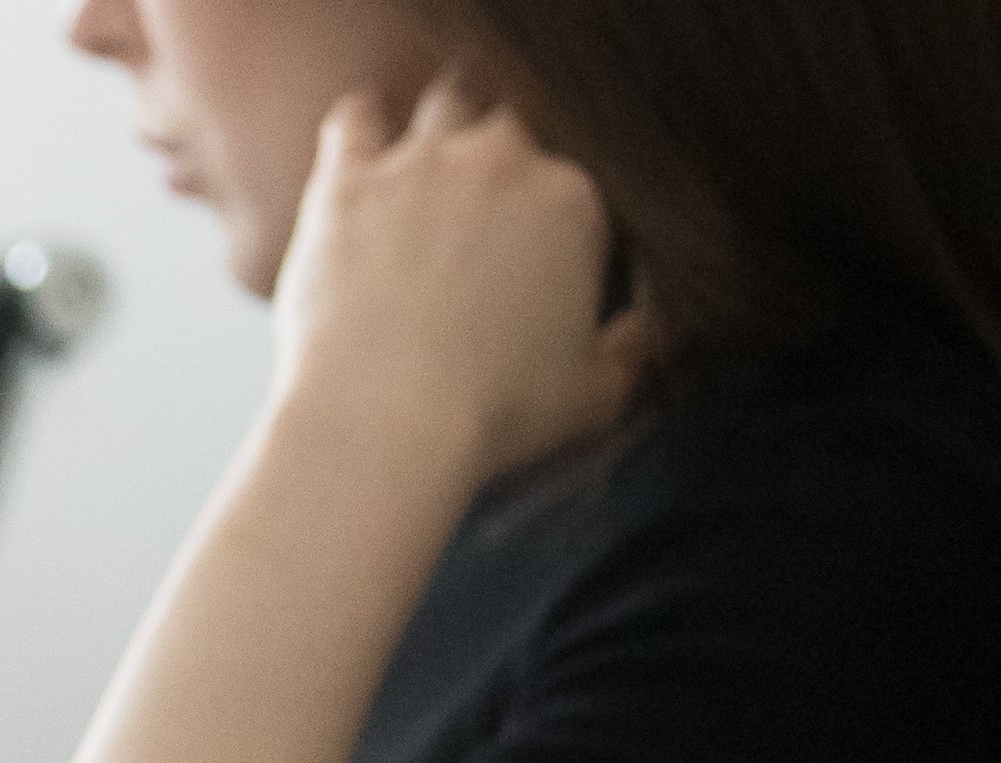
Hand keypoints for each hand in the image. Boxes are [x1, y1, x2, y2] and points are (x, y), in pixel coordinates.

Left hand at [273, 74, 656, 489]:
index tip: (541, 260)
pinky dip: (366, 129)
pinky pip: (359, 120)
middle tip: (486, 223)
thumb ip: (631, 353)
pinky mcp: (351, 180)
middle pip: (513, 132)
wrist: (391, 419)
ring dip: (445, 134)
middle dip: (505, 167)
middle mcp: (502, 164)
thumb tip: (649, 334)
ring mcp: (423, 163)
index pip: (577, 186)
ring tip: (434, 183)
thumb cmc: (496, 414)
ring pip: (446, 106)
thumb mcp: (594, 397)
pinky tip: (369, 152)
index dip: (558, 223)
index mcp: (573, 204)